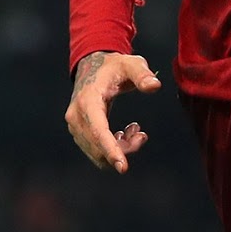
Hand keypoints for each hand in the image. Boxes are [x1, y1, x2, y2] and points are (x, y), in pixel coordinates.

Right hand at [64, 51, 161, 173]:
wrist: (92, 66)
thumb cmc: (113, 66)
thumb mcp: (131, 64)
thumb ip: (143, 74)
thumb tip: (155, 86)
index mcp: (88, 100)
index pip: (98, 131)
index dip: (111, 150)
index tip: (123, 168)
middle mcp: (76, 116)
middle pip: (99, 147)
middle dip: (124, 148)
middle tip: (142, 135)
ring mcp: (75, 126)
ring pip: (98, 153)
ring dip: (120, 148)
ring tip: (136, 131)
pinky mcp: (79, 132)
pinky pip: (96, 150)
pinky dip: (113, 148)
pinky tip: (125, 134)